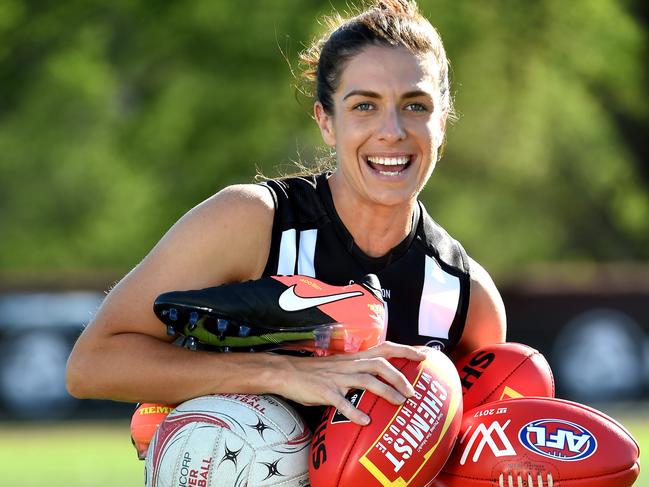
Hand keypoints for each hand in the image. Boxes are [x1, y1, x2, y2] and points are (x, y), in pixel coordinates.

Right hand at [274, 341, 427, 425]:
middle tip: (414, 391)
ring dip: (385, 391)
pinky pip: (341, 402)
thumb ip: (358, 369)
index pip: (384, 348)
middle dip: (399, 376)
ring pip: (365, 380)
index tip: (425, 355)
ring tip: (400, 403)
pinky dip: (354, 412)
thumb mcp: (340, 366)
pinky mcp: (325, 391)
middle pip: (379, 364)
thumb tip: (379, 379)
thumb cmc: (315, 372)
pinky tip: (365, 421)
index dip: (405, 350)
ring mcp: (337, 378)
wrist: (287, 372)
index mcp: (353, 358)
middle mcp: (348, 365)